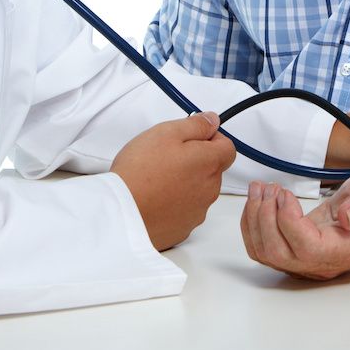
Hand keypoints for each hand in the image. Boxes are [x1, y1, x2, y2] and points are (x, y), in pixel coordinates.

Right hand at [112, 112, 237, 250]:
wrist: (122, 212)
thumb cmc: (140, 172)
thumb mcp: (166, 132)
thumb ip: (195, 125)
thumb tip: (212, 121)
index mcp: (208, 163)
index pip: (227, 147)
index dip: (211, 139)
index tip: (192, 138)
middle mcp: (209, 190)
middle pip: (212, 170)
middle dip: (195, 161)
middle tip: (166, 157)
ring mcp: (197, 212)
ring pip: (198, 191)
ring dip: (185, 183)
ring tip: (156, 180)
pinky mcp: (183, 228)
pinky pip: (184, 211)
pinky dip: (174, 204)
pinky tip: (155, 198)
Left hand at [241, 171, 349, 279]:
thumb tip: (349, 218)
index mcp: (346, 251)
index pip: (306, 248)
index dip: (288, 221)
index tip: (285, 194)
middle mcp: (323, 263)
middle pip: (278, 254)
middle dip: (265, 217)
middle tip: (269, 188)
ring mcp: (306, 261)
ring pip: (265, 253)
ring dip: (254, 219)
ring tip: (261, 189)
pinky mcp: (293, 252)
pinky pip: (262, 248)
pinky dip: (251, 224)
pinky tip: (258, 201)